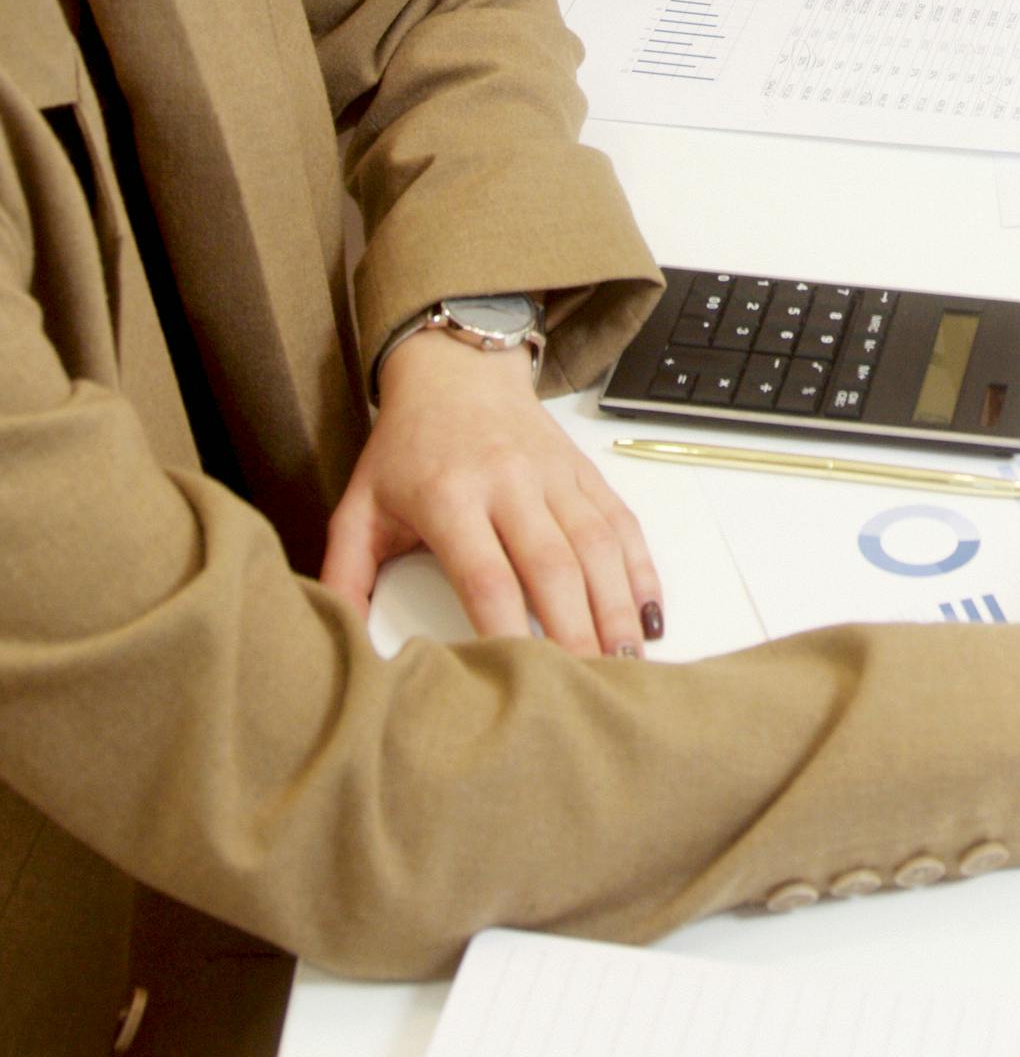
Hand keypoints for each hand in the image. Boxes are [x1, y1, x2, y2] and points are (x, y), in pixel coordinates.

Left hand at [320, 331, 665, 656]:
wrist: (455, 369)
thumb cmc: (406, 448)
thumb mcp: (359, 506)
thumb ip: (344, 574)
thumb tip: (333, 641)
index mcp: (449, 494)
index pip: (485, 573)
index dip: (506, 628)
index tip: (519, 679)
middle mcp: (508, 481)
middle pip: (552, 565)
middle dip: (575, 631)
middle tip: (588, 687)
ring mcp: (553, 475)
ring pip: (597, 546)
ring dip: (616, 607)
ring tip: (626, 664)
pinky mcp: (583, 471)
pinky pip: (621, 522)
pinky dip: (641, 570)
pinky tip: (649, 617)